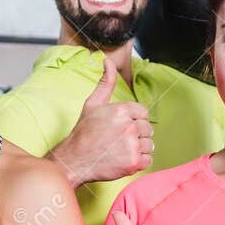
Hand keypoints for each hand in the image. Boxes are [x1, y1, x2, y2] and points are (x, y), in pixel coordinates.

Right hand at [50, 56, 151, 185]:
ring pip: (149, 145)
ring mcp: (132, 145)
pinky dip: (139, 162)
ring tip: (122, 150)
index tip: (122, 127)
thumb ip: (106, 82)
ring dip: (139, 148)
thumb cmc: (84, 132)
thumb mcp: (93, 103)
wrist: (75, 159)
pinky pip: (148, 160)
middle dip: (137, 134)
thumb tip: (108, 61)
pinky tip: (125, 159)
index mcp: (122, 110)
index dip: (134, 120)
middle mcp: (129, 126)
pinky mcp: (133, 162)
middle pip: (148, 129)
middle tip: (120, 140)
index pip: (143, 113)